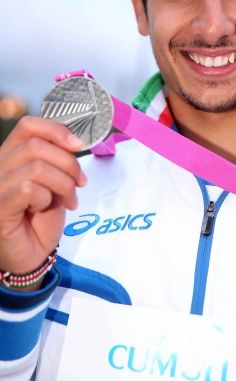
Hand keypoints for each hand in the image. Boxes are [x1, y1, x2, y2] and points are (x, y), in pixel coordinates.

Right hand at [0, 116, 86, 287]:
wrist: (31, 254)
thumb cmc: (41, 218)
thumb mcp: (54, 182)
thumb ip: (58, 161)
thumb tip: (75, 142)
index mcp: (11, 155)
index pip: (28, 125)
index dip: (56, 130)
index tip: (78, 145)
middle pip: (37, 145)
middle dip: (68, 163)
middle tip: (79, 183)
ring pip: (37, 167)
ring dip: (63, 183)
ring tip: (69, 198)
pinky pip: (28, 189)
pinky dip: (46, 197)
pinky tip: (44, 208)